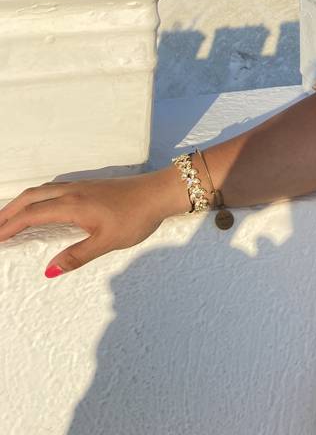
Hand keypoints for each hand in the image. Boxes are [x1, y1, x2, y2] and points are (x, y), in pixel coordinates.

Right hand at [0, 166, 186, 276]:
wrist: (159, 192)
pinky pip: (54, 189)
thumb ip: (77, 256)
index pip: (32, 215)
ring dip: (22, 202)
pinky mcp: (90, 186)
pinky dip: (38, 197)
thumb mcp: (107, 242)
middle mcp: (72, 191)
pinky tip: (41, 206)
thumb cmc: (136, 217)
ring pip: (43, 190)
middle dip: (9, 211)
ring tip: (10, 217)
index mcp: (72, 205)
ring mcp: (81, 186)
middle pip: (31, 197)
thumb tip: (49, 270)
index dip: (10, 226)